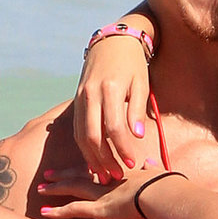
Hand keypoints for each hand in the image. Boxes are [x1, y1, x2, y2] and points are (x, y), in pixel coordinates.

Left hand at [37, 162, 159, 218]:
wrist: (164, 194)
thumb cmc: (166, 185)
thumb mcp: (158, 172)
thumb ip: (151, 168)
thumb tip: (150, 162)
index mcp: (121, 173)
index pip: (97, 168)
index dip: (84, 167)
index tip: (74, 168)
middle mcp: (108, 181)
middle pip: (80, 176)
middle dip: (63, 175)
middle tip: (47, 175)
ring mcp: (102, 194)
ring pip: (72, 188)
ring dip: (54, 189)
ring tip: (39, 189)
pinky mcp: (99, 209)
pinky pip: (74, 210)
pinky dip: (58, 211)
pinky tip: (44, 212)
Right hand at [73, 31, 154, 182]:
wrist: (112, 41)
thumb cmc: (132, 64)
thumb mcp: (141, 84)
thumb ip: (137, 110)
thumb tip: (135, 137)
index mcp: (110, 89)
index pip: (114, 128)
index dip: (123, 149)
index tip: (131, 164)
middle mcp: (91, 94)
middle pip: (93, 136)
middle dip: (104, 160)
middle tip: (115, 177)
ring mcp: (80, 98)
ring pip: (81, 135)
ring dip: (92, 158)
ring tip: (103, 175)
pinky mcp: (76, 101)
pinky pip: (77, 129)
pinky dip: (84, 148)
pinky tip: (93, 161)